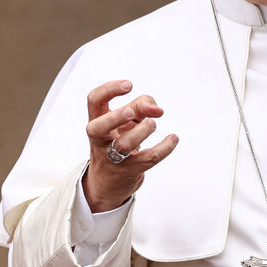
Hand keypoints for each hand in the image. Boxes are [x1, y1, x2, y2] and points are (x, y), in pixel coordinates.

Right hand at [83, 80, 178, 212]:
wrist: (109, 182)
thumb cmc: (119, 140)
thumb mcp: (127, 121)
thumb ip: (142, 106)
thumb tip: (157, 110)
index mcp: (97, 121)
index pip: (94, 100)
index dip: (109, 90)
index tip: (130, 85)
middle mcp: (100, 140)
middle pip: (97, 128)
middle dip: (116, 118)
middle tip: (132, 112)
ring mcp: (112, 158)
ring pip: (123, 145)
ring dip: (141, 131)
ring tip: (153, 123)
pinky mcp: (129, 171)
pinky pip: (147, 159)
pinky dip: (164, 147)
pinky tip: (173, 138)